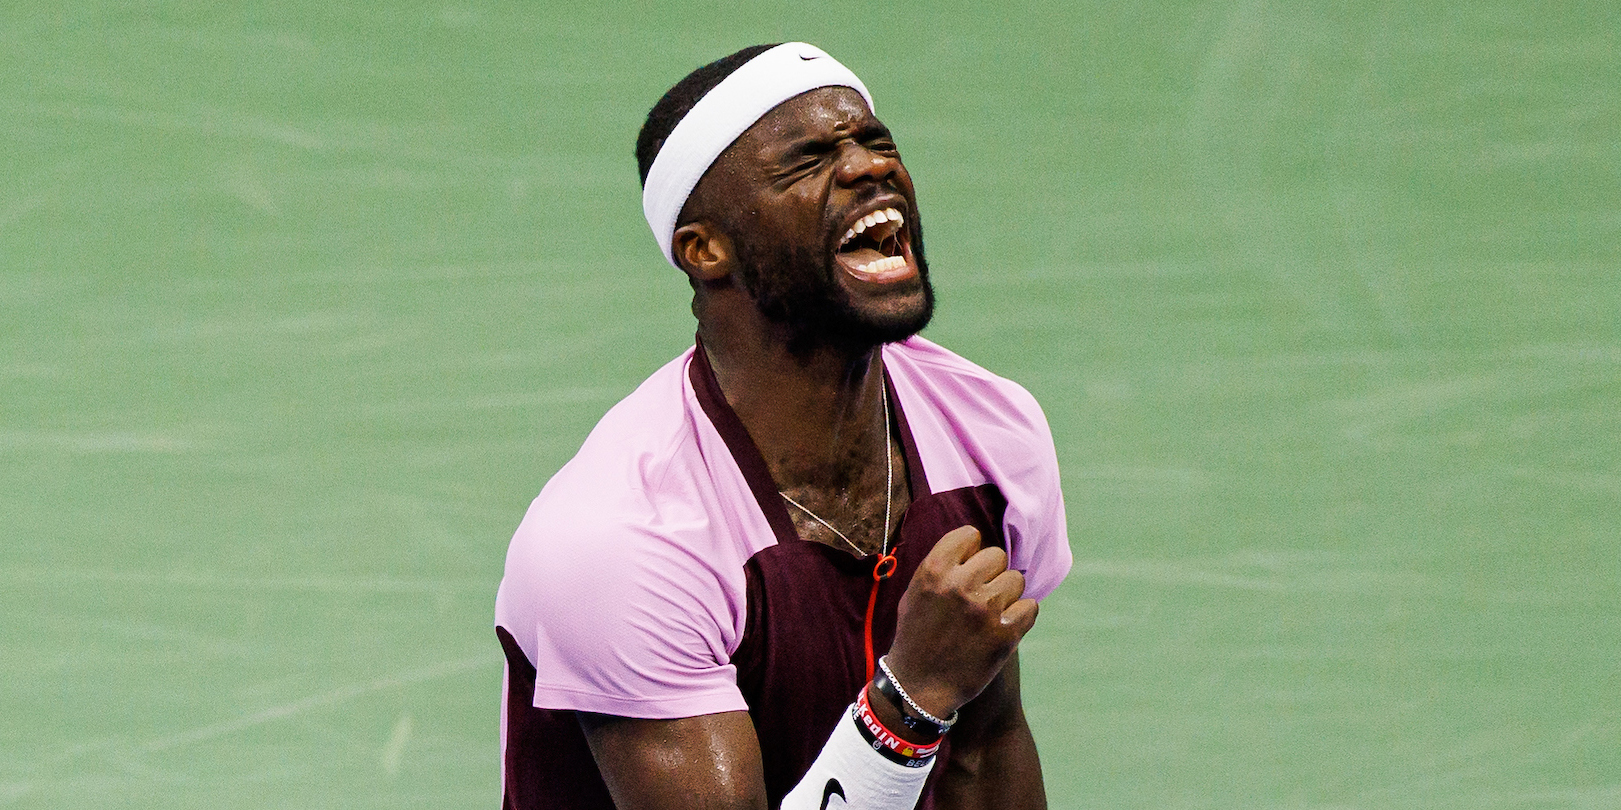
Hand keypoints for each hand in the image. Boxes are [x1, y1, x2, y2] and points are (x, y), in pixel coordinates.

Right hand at [885, 525, 1037, 718]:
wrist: (918, 688)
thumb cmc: (916, 637)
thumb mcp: (915, 594)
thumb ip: (941, 567)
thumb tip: (974, 546)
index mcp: (934, 570)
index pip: (970, 535)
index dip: (971, 552)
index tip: (968, 569)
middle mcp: (960, 585)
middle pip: (997, 556)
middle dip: (991, 573)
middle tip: (981, 595)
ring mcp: (984, 610)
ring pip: (1017, 580)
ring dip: (1007, 595)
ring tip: (990, 614)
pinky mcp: (1005, 635)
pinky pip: (1030, 607)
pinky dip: (1021, 617)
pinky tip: (1005, 627)